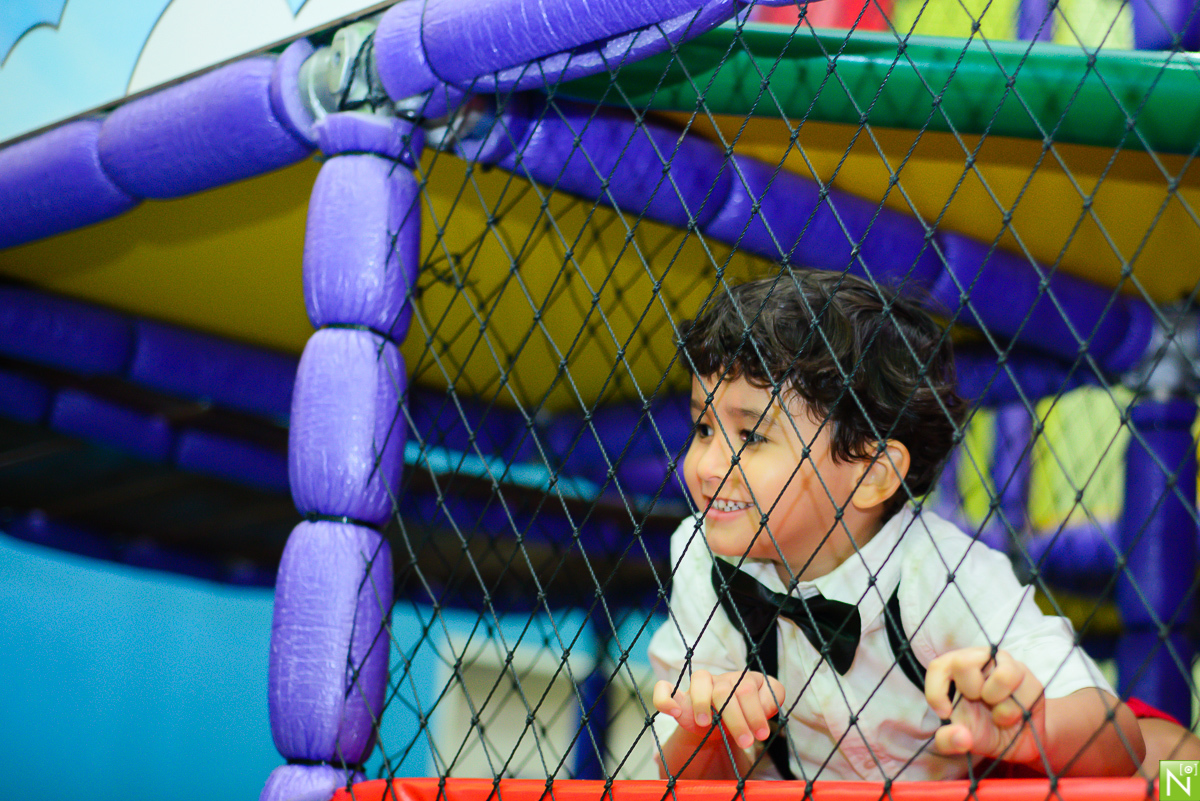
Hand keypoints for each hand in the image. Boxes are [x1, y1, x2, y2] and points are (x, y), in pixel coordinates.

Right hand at [654, 669, 784, 749]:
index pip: (748, 688)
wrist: (724, 725)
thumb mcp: (764, 710)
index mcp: (744, 680)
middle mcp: (722, 679)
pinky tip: (674, 712)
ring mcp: (700, 685)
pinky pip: (664, 689)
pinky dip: (666, 699)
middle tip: (745, 742)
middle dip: (736, 718)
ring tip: (706, 724)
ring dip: (702, 703)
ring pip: (699, 680)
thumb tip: (764, 709)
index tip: (761, 735)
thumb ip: (770, 703)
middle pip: (725, 690)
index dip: (755, 712)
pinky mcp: (680, 696)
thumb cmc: (746, 715)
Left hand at [925, 647, 1046, 765]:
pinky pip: (1023, 691)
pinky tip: (1012, 715)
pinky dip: (1014, 710)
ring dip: (996, 700)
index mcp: (954, 671)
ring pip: (1002, 676)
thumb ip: (948, 741)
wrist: (1018, 741)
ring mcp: (1005, 665)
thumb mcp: (959, 741)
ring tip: (996, 710)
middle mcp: (978, 660)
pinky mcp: (1028, 677)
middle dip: (969, 691)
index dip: (937, 691)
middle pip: (963, 663)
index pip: (937, 667)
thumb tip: (961, 738)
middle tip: (977, 703)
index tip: (945, 713)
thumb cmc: (984, 731)